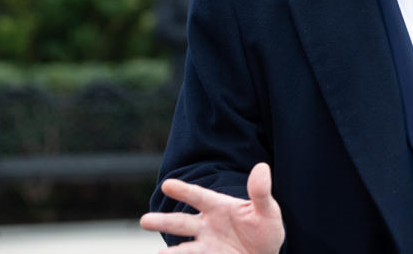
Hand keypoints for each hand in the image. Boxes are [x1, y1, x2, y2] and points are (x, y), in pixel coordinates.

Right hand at [140, 163, 284, 253]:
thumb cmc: (265, 228)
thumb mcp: (268, 211)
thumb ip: (261, 193)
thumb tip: (261, 168)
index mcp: (219, 207)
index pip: (199, 196)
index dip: (184, 190)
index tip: (167, 184)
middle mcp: (207, 226)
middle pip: (182, 223)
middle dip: (164, 222)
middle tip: (144, 221)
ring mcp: (206, 246)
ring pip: (184, 249)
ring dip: (171, 253)